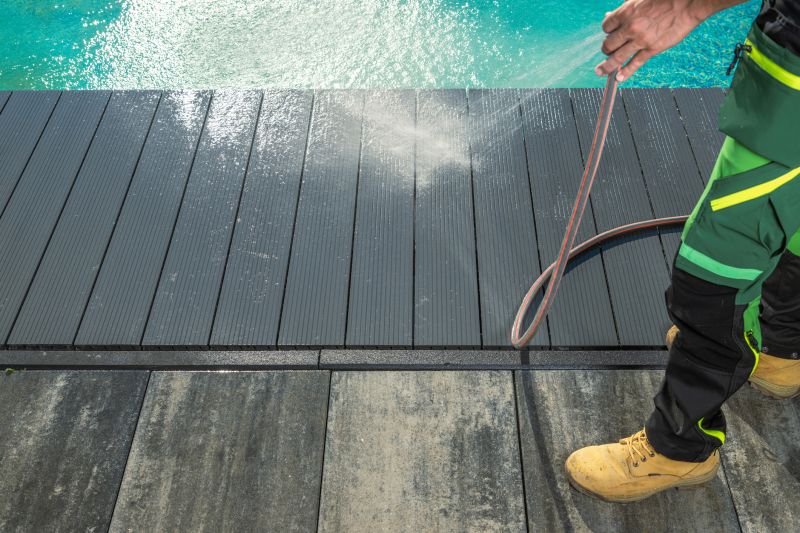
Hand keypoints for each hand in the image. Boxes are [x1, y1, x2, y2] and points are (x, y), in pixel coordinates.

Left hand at [595, 0, 710, 81]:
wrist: (688, 2)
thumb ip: (625, 9)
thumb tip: (608, 17)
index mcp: (626, 12)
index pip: (606, 27)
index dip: (607, 31)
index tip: (610, 34)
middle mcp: (630, 27)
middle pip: (608, 44)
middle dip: (606, 49)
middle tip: (607, 51)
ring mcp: (640, 40)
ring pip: (617, 57)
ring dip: (606, 66)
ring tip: (600, 71)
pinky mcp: (652, 49)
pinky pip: (635, 64)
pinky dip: (626, 72)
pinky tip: (619, 78)